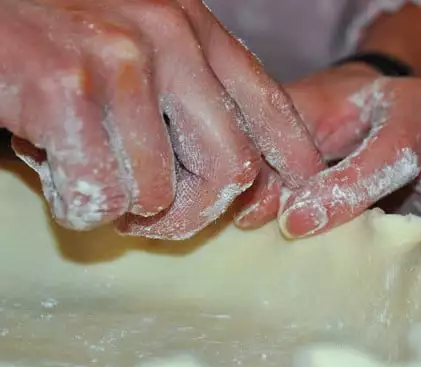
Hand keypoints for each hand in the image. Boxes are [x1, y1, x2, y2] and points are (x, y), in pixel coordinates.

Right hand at [1, 0, 323, 238]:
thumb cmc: (57, 27)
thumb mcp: (141, 39)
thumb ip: (191, 92)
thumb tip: (240, 170)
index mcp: (194, 26)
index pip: (269, 105)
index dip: (294, 161)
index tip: (299, 196)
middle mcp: (169, 37)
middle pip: (233, 167)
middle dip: (196, 212)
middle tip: (157, 216)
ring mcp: (121, 62)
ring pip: (159, 193)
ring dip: (123, 207)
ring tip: (88, 173)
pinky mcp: (67, 90)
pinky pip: (101, 197)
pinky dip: (77, 204)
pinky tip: (52, 168)